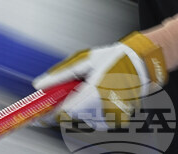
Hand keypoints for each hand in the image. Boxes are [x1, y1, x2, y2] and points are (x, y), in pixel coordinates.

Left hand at [32, 32, 166, 130]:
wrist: (142, 63)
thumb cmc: (115, 58)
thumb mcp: (85, 60)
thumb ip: (61, 75)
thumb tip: (40, 85)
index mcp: (95, 91)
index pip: (65, 111)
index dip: (49, 115)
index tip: (36, 117)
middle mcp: (104, 107)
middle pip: (73, 116)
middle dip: (65, 106)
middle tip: (68, 91)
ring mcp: (111, 116)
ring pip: (83, 119)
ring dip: (79, 108)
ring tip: (89, 88)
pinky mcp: (116, 120)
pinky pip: (95, 120)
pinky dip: (91, 111)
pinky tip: (98, 95)